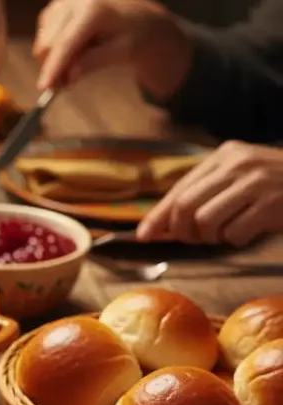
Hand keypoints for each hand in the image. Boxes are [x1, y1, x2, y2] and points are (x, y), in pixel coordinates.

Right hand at [34, 0, 187, 94]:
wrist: (135, 17)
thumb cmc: (131, 34)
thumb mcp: (121, 51)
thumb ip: (95, 61)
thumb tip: (70, 75)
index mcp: (94, 9)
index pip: (66, 42)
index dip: (52, 66)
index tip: (43, 88)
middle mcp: (75, 0)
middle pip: (48, 42)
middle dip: (53, 67)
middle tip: (65, 85)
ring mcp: (62, 2)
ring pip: (43, 41)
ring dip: (52, 60)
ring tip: (73, 67)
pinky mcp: (55, 7)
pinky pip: (43, 35)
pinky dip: (53, 50)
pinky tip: (71, 52)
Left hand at [138, 141, 282, 246]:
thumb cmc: (277, 187)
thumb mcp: (239, 179)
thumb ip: (204, 195)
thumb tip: (160, 226)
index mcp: (226, 155)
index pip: (179, 188)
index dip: (158, 215)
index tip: (144, 235)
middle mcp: (238, 163)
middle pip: (185, 207)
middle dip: (182, 231)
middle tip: (196, 239)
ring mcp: (256, 182)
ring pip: (205, 221)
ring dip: (210, 237)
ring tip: (226, 233)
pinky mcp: (272, 203)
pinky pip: (234, 233)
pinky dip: (237, 239)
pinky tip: (250, 231)